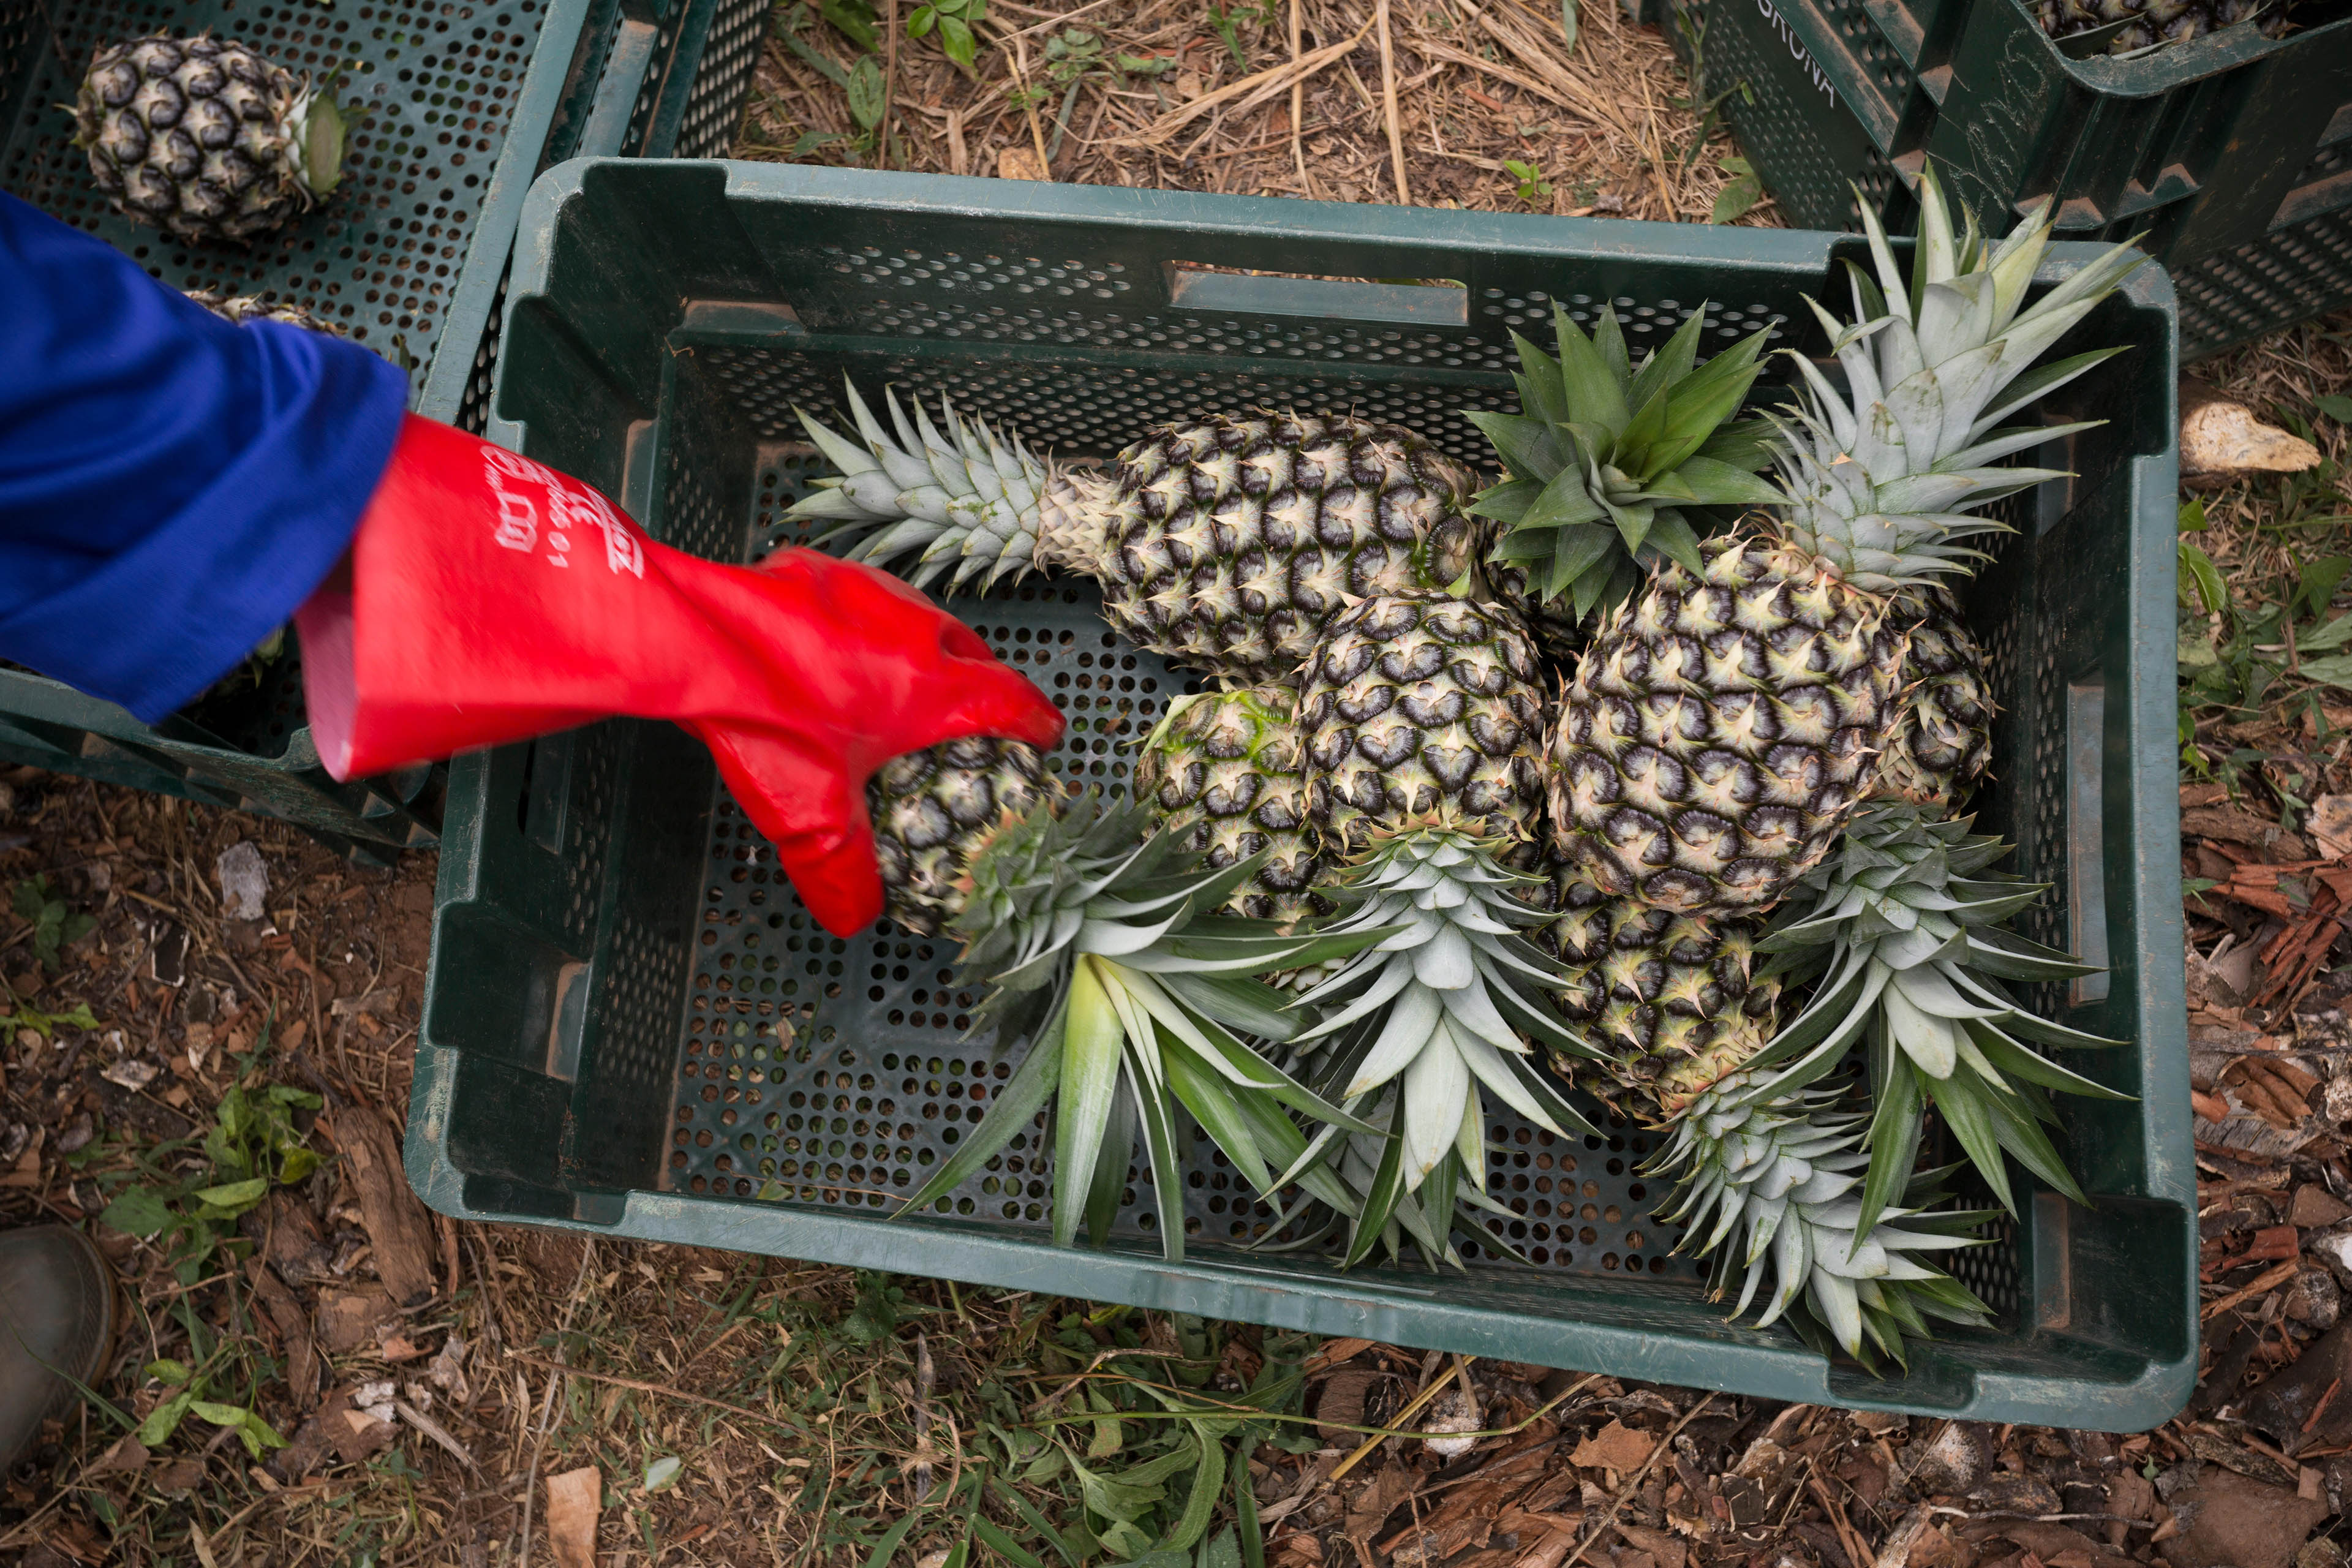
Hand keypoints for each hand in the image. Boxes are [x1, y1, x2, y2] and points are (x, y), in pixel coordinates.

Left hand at [296, 415, 1062, 932]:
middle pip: (972, 651)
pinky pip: (863, 595)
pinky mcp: (818, 570)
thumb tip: (860, 919)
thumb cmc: (764, 719)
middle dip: (985, 680)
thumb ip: (842, 871)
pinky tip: (839, 641)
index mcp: (931, 687)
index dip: (1033, 721)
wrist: (689, 640)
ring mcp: (867, 591)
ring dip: (930, 644)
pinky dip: (867, 619)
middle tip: (982, 705)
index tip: (1047, 732)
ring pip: (922, 615)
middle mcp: (914, 629)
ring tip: (917, 671)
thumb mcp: (809, 813)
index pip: (1008, 700)